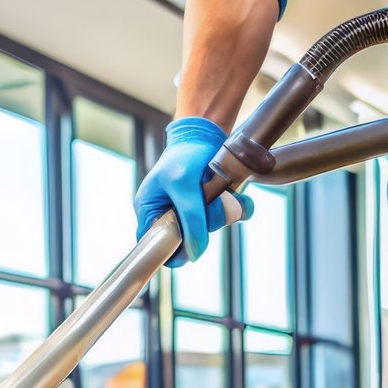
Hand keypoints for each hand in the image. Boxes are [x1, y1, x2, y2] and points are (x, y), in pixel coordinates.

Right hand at [135, 116, 253, 268]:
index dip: (171, 251)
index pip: (154, 245)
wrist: (206, 133)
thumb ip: (191, 220)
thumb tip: (195, 255)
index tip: (190, 245)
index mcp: (149, 210)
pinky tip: (238, 197)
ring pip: (209, 229)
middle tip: (209, 202)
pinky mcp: (209, 205)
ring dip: (222, 212)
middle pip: (187, 240)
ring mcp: (189, 210)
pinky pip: (227, 218)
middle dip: (205, 223)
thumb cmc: (185, 155)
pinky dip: (236, 209)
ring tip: (223, 192)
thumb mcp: (185, 186)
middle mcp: (167, 213)